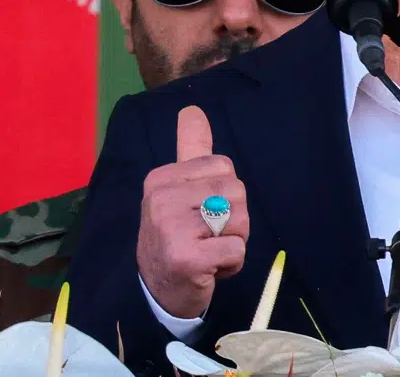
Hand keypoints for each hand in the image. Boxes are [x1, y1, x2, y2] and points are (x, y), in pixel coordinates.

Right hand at [136, 105, 248, 319]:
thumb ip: (190, 150)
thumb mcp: (179, 189)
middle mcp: (161, 199)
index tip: (199, 214)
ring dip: (233, 242)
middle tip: (206, 237)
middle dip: (233, 220)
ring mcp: (172, 228)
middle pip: (237, 193)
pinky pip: (237, 249)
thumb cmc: (177, 236)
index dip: (224, 194)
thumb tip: (192, 109)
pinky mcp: (187, 257)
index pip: (224, 167)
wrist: (159, 291)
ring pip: (240, 221)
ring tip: (208, 251)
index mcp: (161, 178)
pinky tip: (209, 269)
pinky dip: (232, 264)